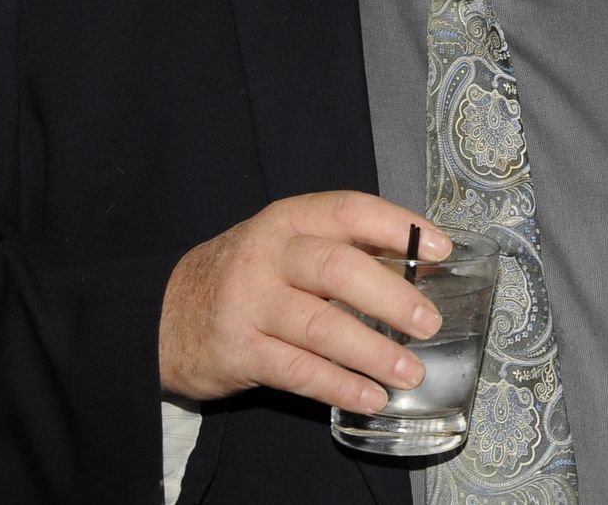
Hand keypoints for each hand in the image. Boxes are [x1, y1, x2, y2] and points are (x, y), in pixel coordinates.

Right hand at [158, 191, 450, 411]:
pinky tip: (370, 396)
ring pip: (322, 327)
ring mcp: (250, 304)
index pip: (350, 210)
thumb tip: (423, 264)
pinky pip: (298, 372)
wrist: (165, 312)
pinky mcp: (239, 351)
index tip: (442, 248)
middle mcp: (268, 256)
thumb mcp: (288, 244)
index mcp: (289, 220)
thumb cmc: (250, 276)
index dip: (399, 227)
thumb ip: (346, 248)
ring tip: (410, 371)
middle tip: (430, 322)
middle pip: (339, 269)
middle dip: (392, 297)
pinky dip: (340, 386)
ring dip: (374, 352)